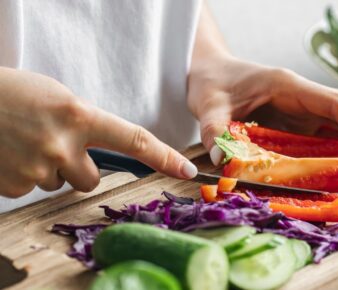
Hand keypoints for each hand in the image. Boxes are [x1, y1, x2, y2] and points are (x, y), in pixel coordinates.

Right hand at [0, 68, 196, 197]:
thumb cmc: (14, 93)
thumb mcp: (58, 99)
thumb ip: (85, 124)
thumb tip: (103, 148)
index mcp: (78, 116)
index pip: (133, 140)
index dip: (164, 157)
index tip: (186, 170)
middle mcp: (62, 145)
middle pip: (91, 180)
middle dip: (79, 169)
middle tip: (53, 146)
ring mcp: (37, 168)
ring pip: (61, 184)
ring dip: (50, 171)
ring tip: (26, 144)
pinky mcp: (14, 185)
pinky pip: (33, 189)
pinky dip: (25, 175)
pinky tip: (10, 154)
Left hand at [187, 57, 337, 163]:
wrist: (208, 73)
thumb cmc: (211, 84)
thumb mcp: (208, 106)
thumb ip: (215, 130)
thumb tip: (222, 160)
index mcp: (286, 86)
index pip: (334, 102)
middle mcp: (299, 96)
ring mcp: (297, 108)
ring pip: (337, 121)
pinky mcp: (292, 120)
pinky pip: (321, 132)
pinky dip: (335, 146)